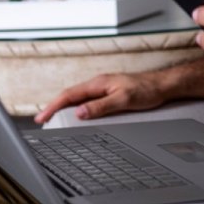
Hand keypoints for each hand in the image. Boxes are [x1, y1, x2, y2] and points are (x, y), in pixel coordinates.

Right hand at [33, 72, 166, 124]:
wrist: (162, 86)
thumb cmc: (146, 90)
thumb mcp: (123, 100)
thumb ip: (101, 106)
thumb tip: (80, 112)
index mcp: (98, 83)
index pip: (69, 95)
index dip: (53, 106)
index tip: (42, 117)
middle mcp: (98, 85)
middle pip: (70, 96)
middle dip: (54, 107)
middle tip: (42, 121)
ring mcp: (103, 89)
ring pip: (78, 98)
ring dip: (64, 108)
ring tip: (53, 119)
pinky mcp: (108, 94)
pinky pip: (87, 101)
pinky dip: (76, 108)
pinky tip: (76, 115)